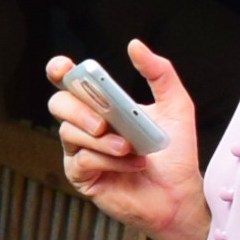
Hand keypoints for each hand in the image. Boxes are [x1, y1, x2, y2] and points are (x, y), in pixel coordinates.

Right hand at [47, 40, 204, 239]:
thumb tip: (135, 46)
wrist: (180, 193)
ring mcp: (80, 151)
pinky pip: (80, 160)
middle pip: (59, 104)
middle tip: (104, 122)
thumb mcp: (176, 105)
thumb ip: (159, 73)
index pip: (69, 82)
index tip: (64, 68)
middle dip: (78, 110)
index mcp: (102, 105)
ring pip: (69, 133)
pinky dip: (108, 161)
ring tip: (130, 147)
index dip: (59, 71)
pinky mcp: (81, 176)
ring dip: (102, 140)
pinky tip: (132, 164)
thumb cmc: (175, 154)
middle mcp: (87, 125)